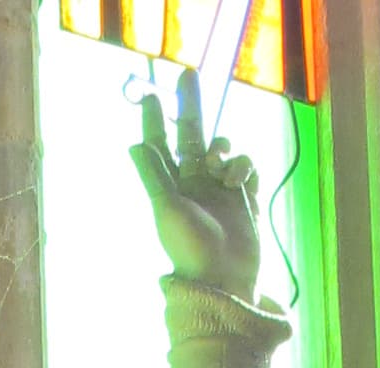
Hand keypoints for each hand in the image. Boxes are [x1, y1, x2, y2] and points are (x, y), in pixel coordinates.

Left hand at [133, 74, 261, 302]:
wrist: (224, 280)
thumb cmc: (189, 248)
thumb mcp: (166, 210)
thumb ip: (153, 176)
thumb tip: (134, 145)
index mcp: (171, 188)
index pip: (161, 147)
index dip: (155, 121)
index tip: (150, 95)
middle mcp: (195, 185)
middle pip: (192, 135)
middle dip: (189, 106)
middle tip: (187, 75)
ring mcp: (221, 189)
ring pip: (222, 149)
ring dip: (222, 148)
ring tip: (220, 168)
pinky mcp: (245, 196)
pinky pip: (246, 164)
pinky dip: (243, 164)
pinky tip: (238, 180)